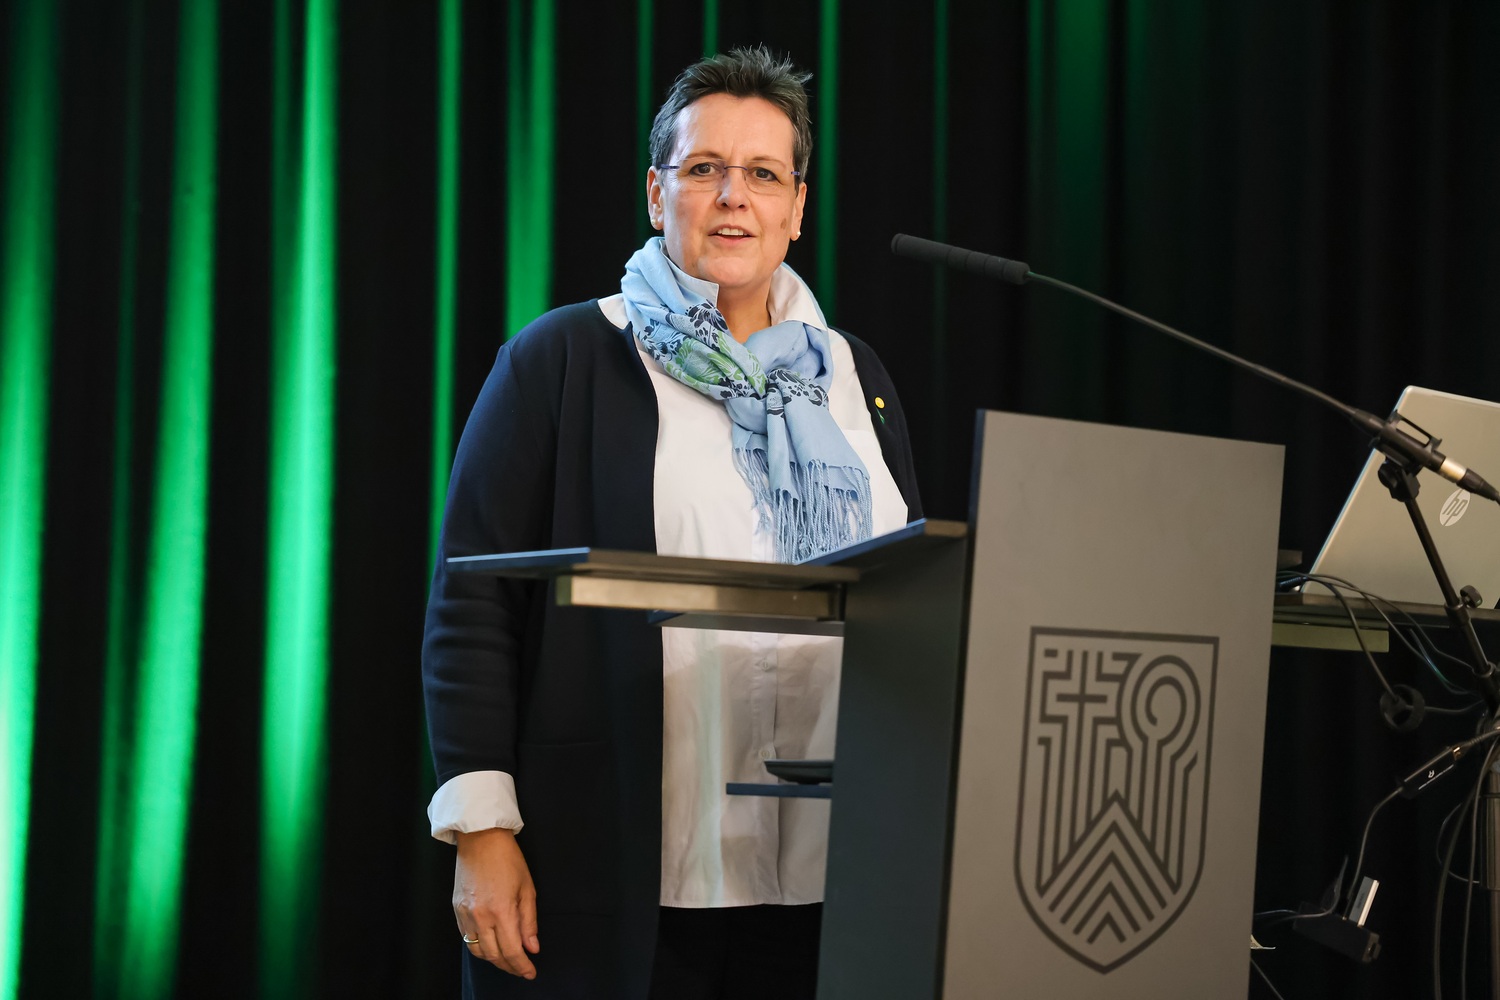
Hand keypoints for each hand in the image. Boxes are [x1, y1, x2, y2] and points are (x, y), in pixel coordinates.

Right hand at [453, 828, 539, 978]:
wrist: (481, 839)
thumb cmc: (508, 860)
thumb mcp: (527, 888)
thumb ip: (529, 921)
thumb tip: (532, 947)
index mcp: (501, 911)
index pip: (512, 951)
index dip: (522, 966)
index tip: (531, 972)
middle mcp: (481, 917)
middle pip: (494, 956)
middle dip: (510, 966)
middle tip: (522, 968)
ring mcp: (466, 914)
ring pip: (478, 951)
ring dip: (494, 960)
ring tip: (508, 960)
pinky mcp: (457, 910)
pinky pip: (467, 938)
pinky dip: (479, 947)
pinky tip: (491, 946)